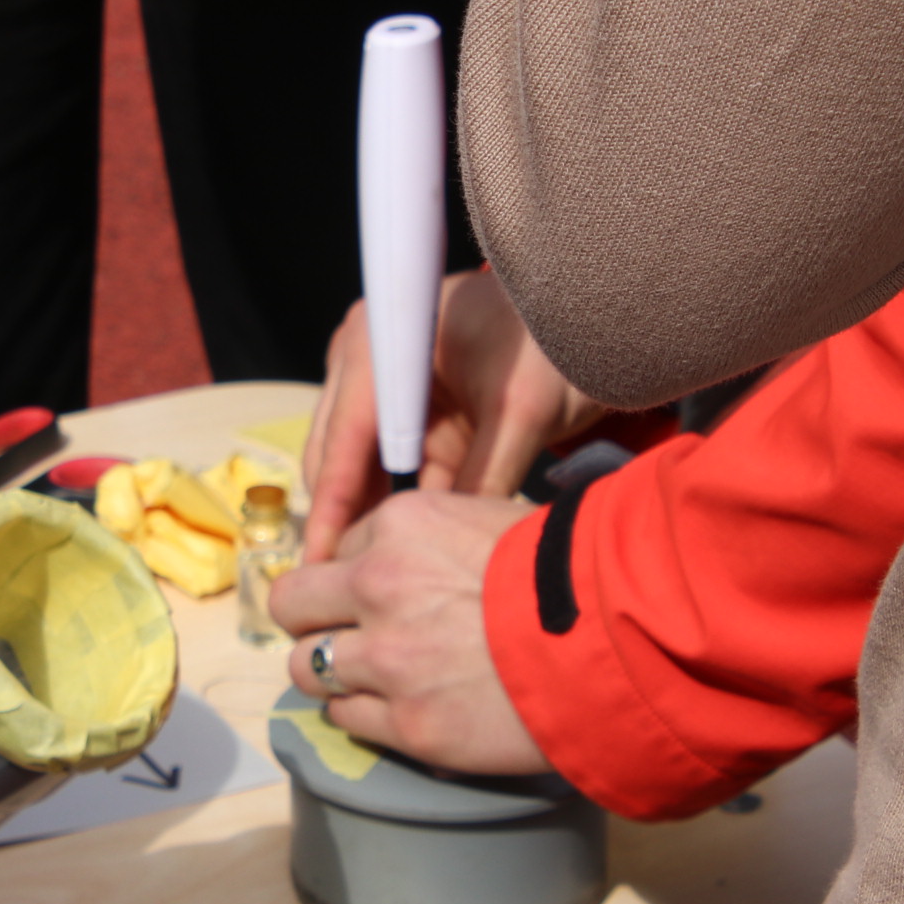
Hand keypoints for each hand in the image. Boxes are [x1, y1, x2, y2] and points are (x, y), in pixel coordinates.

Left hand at [270, 491, 547, 776]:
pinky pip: (345, 718)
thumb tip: (403, 556)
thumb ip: (431, 537)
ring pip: (304, 668)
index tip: (379, 594)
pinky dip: (364, 714)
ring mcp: (387, 660)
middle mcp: (378, 587)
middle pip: (292, 605)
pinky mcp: (408, 725)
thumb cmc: (567, 574)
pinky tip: (400, 707)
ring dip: (332, 672)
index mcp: (398, 526)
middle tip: (345, 634)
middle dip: (314, 620)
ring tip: (374, 678)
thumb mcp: (492, 520)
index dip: (354, 574)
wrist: (615, 642)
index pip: (335, 549)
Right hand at [301, 268, 605, 559]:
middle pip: (335, 451)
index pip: (345, 435)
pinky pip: (388, 470)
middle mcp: (367, 359)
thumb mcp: (523, 413)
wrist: (585, 320)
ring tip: (359, 579)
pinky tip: (393, 552)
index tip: (318, 560)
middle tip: (334, 583)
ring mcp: (382, 387)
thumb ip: (484, 477)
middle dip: (336, 515)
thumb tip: (447, 551)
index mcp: (384, 343)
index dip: (330, 504)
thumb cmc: (552, 346)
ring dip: (362, 515)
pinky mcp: (408, 415)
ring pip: (356, 466)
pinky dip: (391, 507)